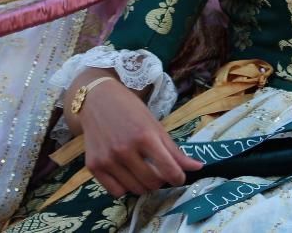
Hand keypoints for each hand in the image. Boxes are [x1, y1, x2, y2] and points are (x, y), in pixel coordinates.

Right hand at [74, 76, 201, 196]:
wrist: (97, 101)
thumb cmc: (130, 110)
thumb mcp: (155, 126)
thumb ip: (174, 150)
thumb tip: (198, 167)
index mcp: (145, 136)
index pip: (168, 169)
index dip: (178, 177)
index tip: (179, 177)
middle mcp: (125, 149)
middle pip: (152, 182)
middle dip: (161, 181)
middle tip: (160, 172)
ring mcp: (107, 159)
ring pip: (135, 189)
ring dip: (145, 185)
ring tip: (144, 172)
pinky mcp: (93, 166)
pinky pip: (116, 191)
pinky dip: (126, 187)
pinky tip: (128, 175)